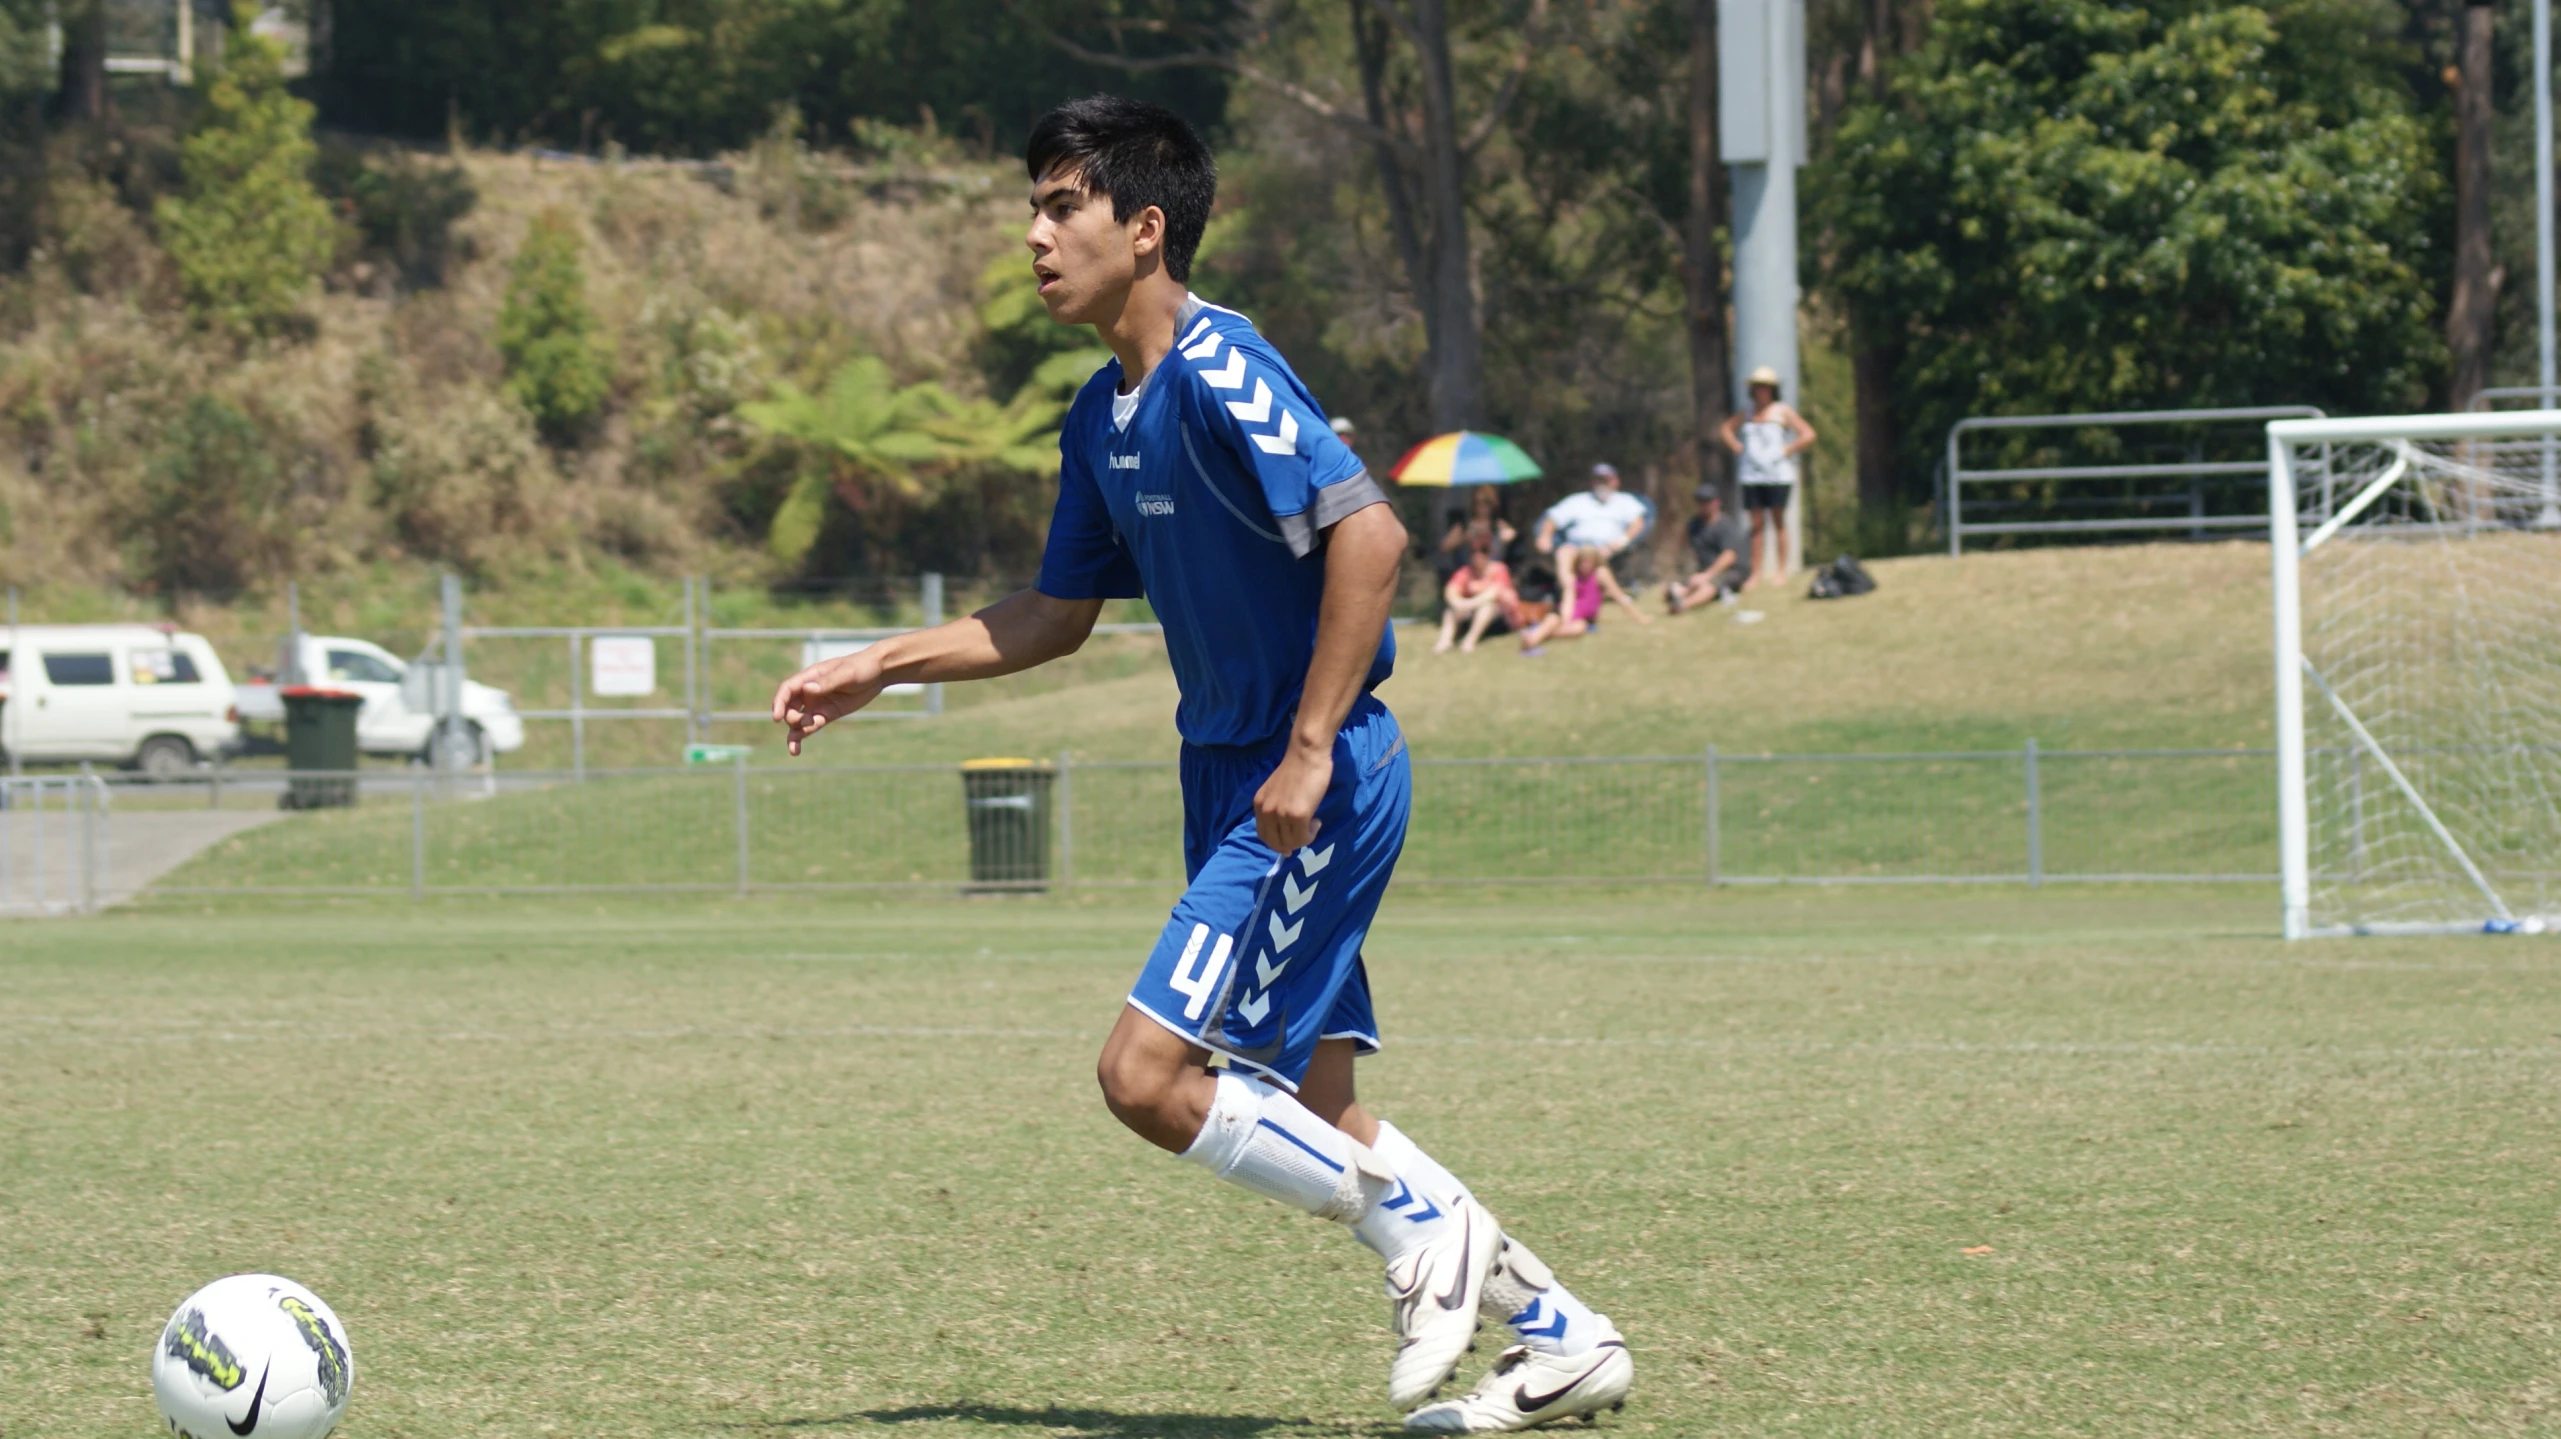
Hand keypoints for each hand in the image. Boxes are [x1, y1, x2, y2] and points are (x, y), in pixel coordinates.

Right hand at [771, 652, 888, 754]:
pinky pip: (811, 727)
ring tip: (795, 749)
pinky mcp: (827, 715)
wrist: (877, 674)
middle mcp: (809, 691)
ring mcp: (817, 704)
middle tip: (806, 722)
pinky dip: (803, 736)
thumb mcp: (846, 674)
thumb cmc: (861, 667)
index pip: (787, 690)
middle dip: (792, 718)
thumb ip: (828, 682)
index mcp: (810, 677)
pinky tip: (797, 750)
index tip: (776, 717)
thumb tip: (808, 689)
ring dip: (794, 734)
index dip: (779, 702)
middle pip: (790, 708)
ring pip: (798, 721)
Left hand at [1253, 744, 1331, 852]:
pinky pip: (1304, 837)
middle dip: (1290, 845)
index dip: (1276, 844)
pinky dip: (1312, 834)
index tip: (1289, 845)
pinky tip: (1317, 821)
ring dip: (1304, 838)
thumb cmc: (1296, 768)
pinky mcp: (1297, 815)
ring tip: (1313, 824)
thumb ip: (1275, 808)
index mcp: (1259, 804)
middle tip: (1304, 836)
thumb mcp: (1276, 791)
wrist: (1306, 754)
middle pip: (1275, 843)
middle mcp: (1266, 811)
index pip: (1263, 835)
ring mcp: (1281, 814)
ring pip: (1291, 842)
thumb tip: (1285, 829)